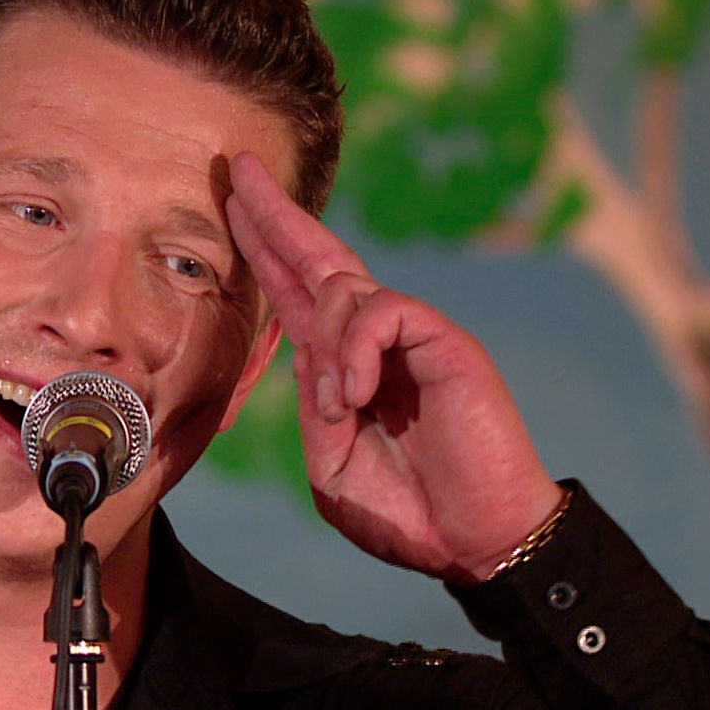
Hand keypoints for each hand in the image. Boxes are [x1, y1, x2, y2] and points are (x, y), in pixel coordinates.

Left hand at [223, 152, 563, 582]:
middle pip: (319, 257)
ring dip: (326, 351)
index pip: (297, 291)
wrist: (477, 540)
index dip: (265, 248)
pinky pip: (382, 311)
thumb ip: (314, 409)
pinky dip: (356, 351)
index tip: (233, 205)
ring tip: (336, 410)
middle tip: (236, 168)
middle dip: (275, 213)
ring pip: (342, 292)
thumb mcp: (334, 466)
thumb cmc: (411, 511)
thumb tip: (305, 352)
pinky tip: (355, 398)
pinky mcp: (444, 339)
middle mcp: (377, 340)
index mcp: (344, 367)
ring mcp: (413, 335)